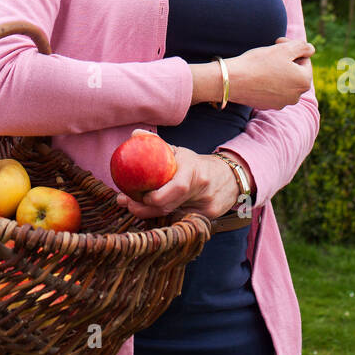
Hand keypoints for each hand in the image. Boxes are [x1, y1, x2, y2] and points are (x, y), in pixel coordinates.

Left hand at [114, 145, 239, 219]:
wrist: (229, 177)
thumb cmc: (196, 164)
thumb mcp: (179, 152)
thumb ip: (156, 144)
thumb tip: (135, 134)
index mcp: (194, 169)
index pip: (177, 187)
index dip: (154, 196)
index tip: (133, 195)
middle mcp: (202, 188)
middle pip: (170, 206)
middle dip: (144, 208)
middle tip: (126, 203)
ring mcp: (207, 205)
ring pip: (172, 216)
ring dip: (151, 214)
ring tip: (134, 207)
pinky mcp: (209, 217)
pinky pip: (180, 221)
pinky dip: (165, 218)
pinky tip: (153, 213)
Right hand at [221, 36, 313, 110]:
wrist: (234, 80)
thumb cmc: (260, 62)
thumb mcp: (284, 49)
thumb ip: (303, 46)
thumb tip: (311, 50)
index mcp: (304, 81)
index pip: (304, 59)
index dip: (291, 48)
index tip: (277, 42)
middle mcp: (296, 96)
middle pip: (295, 72)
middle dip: (286, 60)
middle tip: (271, 50)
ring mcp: (282, 103)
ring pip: (284, 81)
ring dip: (277, 71)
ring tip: (263, 64)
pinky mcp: (268, 105)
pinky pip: (273, 90)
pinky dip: (268, 81)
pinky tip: (256, 75)